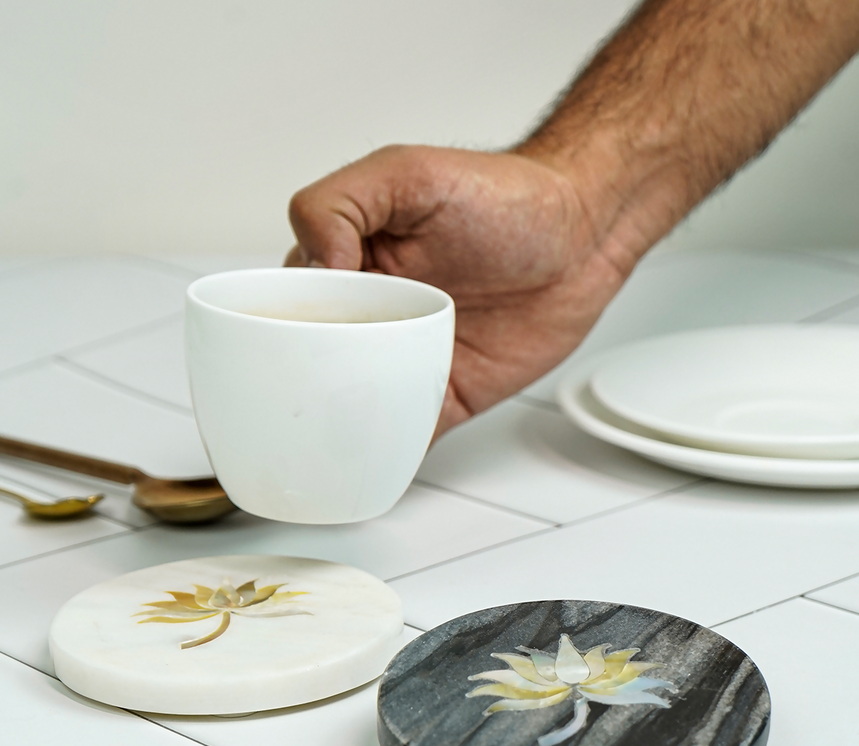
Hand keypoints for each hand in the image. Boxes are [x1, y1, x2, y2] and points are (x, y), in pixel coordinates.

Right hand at [286, 145, 635, 436]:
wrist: (582, 239)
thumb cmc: (505, 196)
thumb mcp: (409, 175)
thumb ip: (342, 204)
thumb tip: (313, 267)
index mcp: (350, 263)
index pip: (290, 303)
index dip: (276, 327)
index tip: (277, 347)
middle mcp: (374, 312)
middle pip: (315, 362)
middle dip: (301, 384)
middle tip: (301, 399)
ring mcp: (409, 355)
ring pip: (354, 401)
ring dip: (337, 422)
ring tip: (323, 438)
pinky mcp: (445, 393)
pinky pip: (405, 429)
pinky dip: (386, 448)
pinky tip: (369, 458)